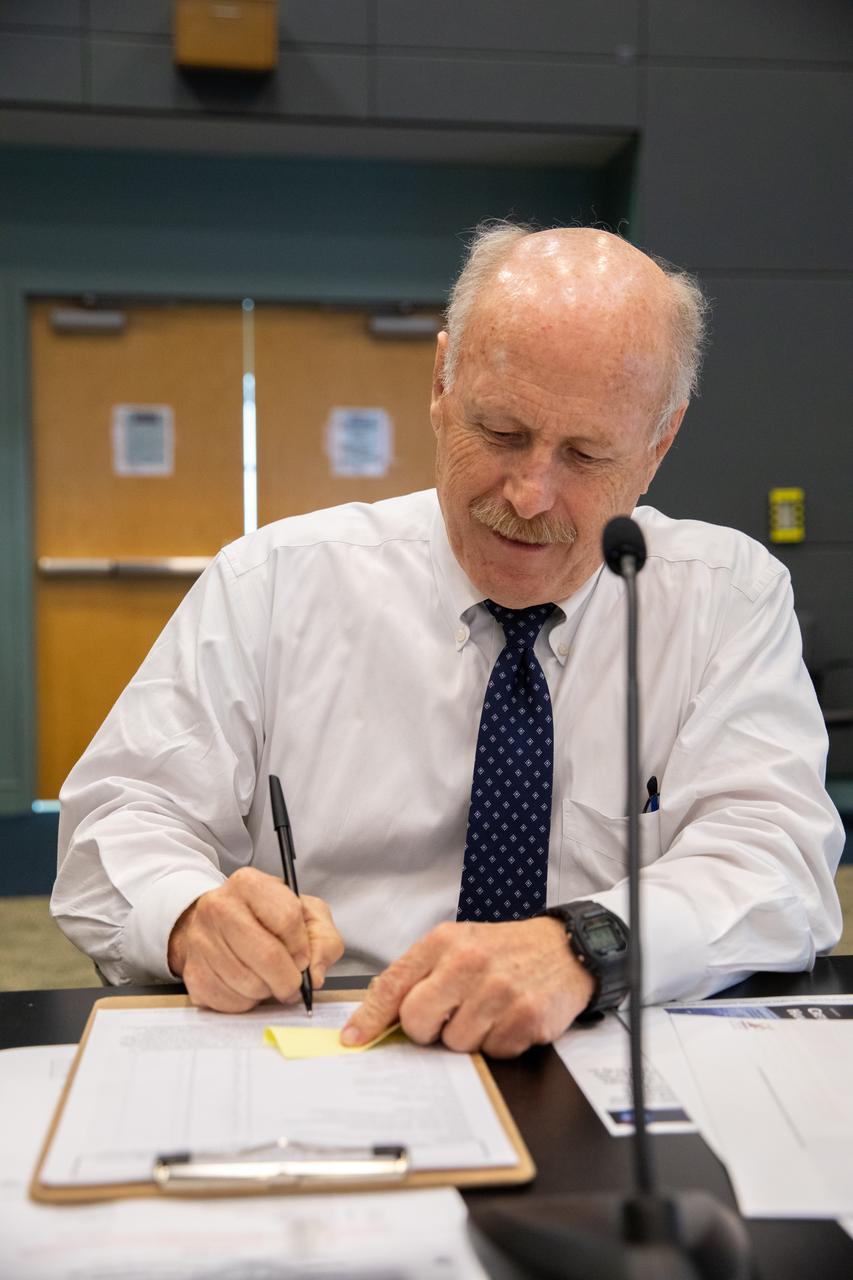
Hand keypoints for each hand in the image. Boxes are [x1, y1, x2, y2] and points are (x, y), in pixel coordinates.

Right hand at [167, 867, 343, 1012]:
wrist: (220, 924)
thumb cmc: (268, 918)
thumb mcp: (307, 914)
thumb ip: (323, 940)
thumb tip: (315, 975)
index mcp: (249, 884)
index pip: (287, 918)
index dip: (302, 946)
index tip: (303, 957)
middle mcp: (219, 907)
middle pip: (267, 955)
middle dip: (288, 979)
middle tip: (293, 983)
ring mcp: (201, 940)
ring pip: (249, 984)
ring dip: (268, 991)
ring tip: (267, 979)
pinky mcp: (192, 972)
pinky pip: (230, 1001)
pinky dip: (247, 1002)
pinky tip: (247, 985)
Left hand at [341, 917, 594, 1057]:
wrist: (564, 948)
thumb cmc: (503, 951)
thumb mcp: (457, 945)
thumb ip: (418, 975)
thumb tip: (376, 1017)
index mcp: (445, 942)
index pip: (393, 984)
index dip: (369, 1018)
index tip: (354, 1039)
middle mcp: (470, 963)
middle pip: (417, 1022)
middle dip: (426, 1029)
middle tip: (448, 1016)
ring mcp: (499, 992)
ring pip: (454, 1043)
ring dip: (467, 1036)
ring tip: (487, 1010)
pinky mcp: (526, 1018)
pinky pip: (492, 1053)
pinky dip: (497, 1042)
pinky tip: (509, 1018)